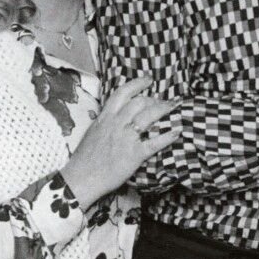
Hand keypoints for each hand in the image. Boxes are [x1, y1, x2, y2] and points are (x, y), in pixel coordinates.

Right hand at [61, 78, 178, 208]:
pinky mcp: (134, 154)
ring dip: (163, 109)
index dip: (137, 83)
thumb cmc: (84, 159)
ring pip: (148, 116)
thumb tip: (114, 115)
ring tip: (174, 107)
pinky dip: (168, 136)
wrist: (81, 178)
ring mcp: (126, 138)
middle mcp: (116, 124)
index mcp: (105, 118)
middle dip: (154, 99)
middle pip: (139, 102)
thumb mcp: (92, 132)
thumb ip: (105, 122)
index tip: (148, 79)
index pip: (122, 93)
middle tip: (163, 102)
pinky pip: (154, 142)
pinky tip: (177, 131)